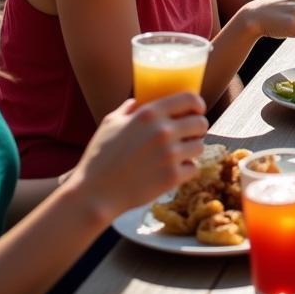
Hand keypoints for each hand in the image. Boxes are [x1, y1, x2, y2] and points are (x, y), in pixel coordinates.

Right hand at [70, 92, 207, 219]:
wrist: (94, 194)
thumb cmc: (99, 157)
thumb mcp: (110, 123)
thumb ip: (128, 109)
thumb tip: (137, 101)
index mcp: (150, 113)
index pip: (189, 99)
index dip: (198, 103)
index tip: (198, 109)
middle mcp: (163, 131)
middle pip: (200, 123)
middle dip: (197, 128)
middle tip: (190, 134)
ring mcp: (169, 155)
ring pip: (199, 146)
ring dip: (192, 149)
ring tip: (181, 153)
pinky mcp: (172, 177)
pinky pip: (193, 168)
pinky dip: (186, 170)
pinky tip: (175, 170)